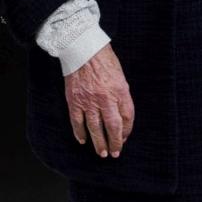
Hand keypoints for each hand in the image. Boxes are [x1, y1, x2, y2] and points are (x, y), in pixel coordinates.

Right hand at [64, 45, 134, 159]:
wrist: (83, 48)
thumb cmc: (103, 60)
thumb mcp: (120, 76)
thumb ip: (121, 95)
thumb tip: (121, 116)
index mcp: (120, 90)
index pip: (127, 117)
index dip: (127, 130)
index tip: (125, 138)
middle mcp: (106, 98)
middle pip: (113, 127)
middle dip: (115, 142)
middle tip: (115, 153)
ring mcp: (89, 101)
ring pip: (95, 128)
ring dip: (99, 142)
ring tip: (102, 153)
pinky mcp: (74, 100)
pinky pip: (77, 122)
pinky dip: (80, 133)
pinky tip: (83, 140)